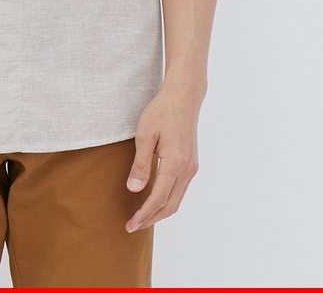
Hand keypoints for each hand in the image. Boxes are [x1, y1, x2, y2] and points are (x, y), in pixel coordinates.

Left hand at [124, 85, 200, 233]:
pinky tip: (154, 199)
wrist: (183, 96)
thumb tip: (134, 190)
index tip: (130, 225)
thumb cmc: (161, 111)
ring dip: (160, 211)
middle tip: (133, 226)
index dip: (144, 215)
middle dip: (151, 218)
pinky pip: (180, 189)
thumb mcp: (145, 135)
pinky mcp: (191, 163)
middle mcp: (187, 169)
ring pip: (177, 199)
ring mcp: (191, 167)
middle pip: (170, 205)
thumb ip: (141, 164)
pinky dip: (167, 199)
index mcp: (175, 163)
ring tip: (142, 216)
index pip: (158, 199)